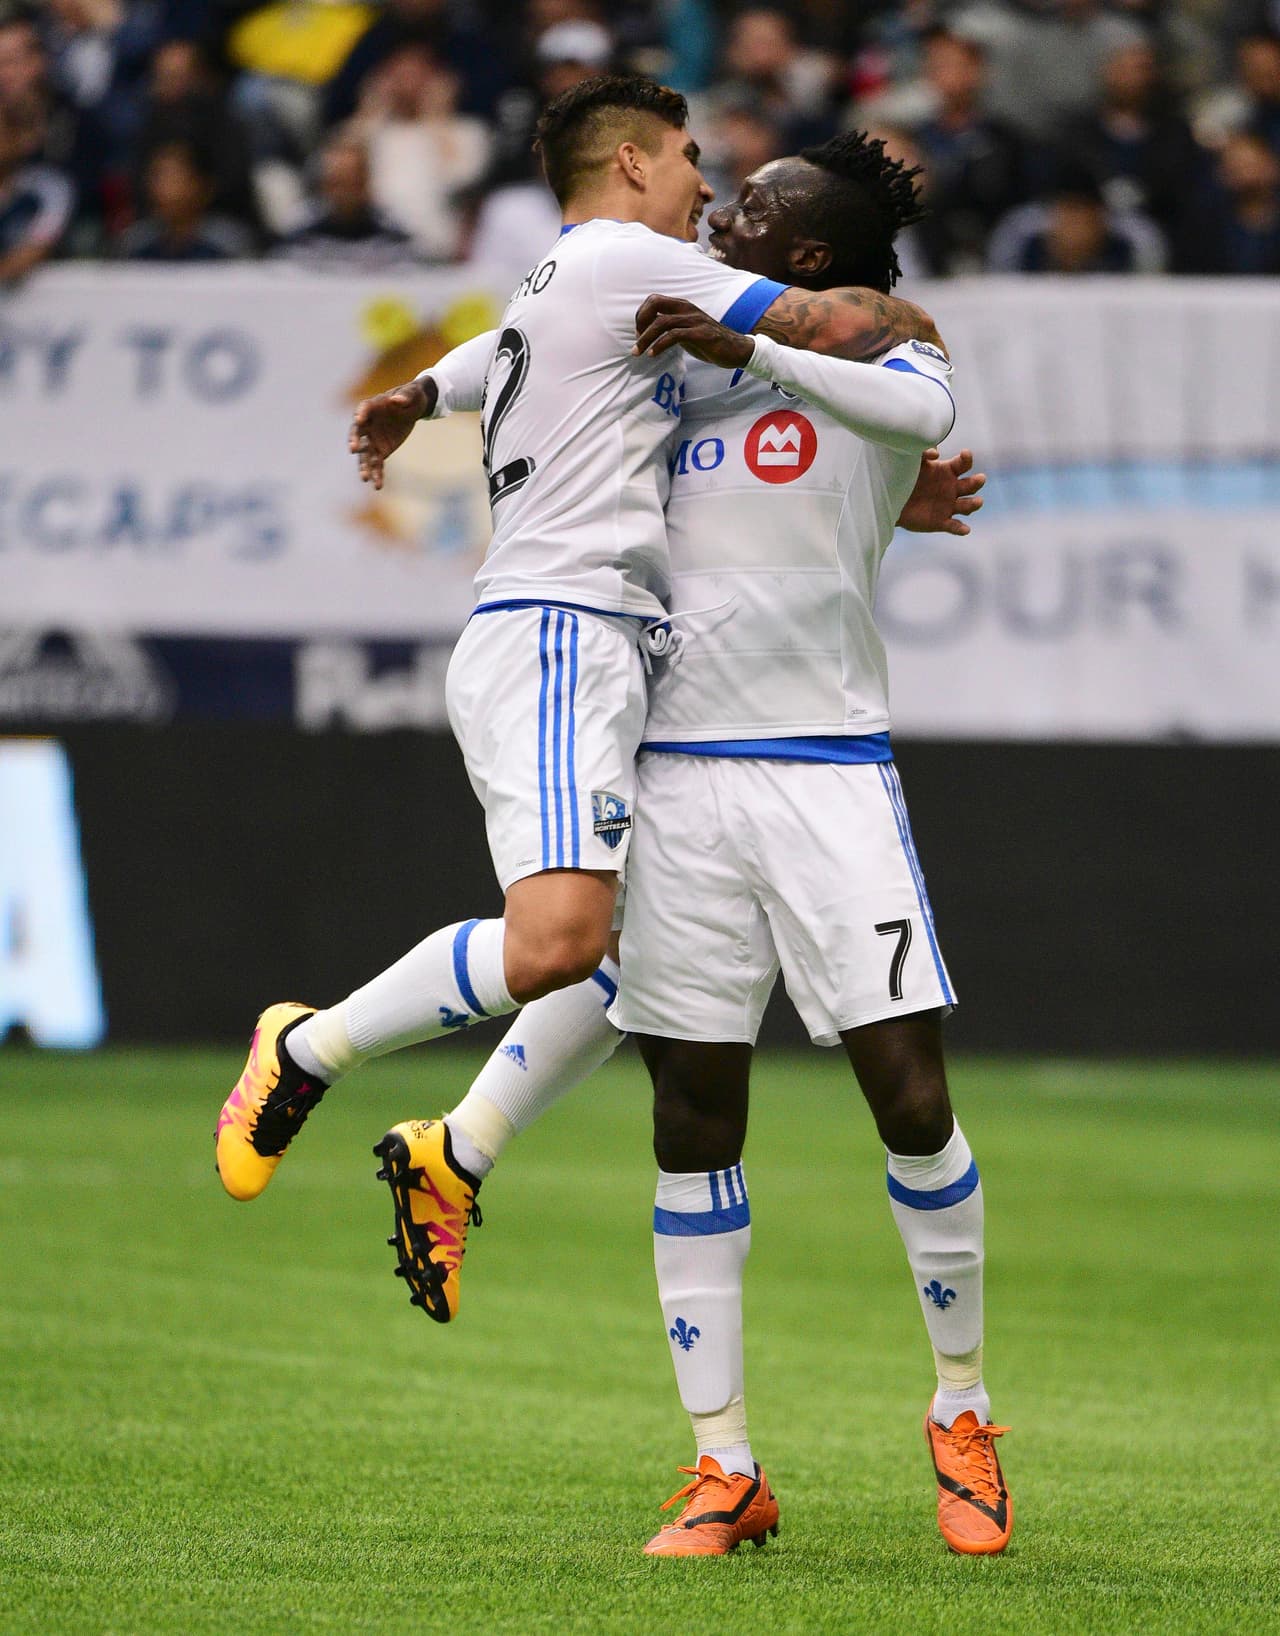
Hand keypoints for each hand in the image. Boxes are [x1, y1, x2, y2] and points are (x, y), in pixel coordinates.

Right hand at [349, 379, 432, 488]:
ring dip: (364, 466)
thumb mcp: (412, 393)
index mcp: (373, 406)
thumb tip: (397, 401)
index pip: (363, 409)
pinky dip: (378, 475)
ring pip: (365, 454)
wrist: (413, 408)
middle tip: (353, 449)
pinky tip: (377, 486)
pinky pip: (377, 464)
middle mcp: (368, 424)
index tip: (358, 419)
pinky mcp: (381, 451)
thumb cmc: (411, 396)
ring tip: (364, 478)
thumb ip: (405, 396)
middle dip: (355, 441)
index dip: (360, 414)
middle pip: (357, 433)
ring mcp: (373, 439)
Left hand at [633, 295, 754, 368]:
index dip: (641, 315)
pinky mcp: (701, 334)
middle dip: (640, 322)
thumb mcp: (686, 331)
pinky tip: (653, 354)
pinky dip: (660, 345)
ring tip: (638, 352)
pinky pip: (674, 336)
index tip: (638, 333)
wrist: (736, 349)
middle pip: (654, 304)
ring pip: (662, 322)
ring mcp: (694, 320)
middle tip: (636, 341)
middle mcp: (687, 309)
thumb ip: (671, 328)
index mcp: (682, 306)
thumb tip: (650, 332)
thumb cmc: (709, 342)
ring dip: (645, 338)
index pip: (653, 300)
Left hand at [897, 448, 985, 535]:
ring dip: (974, 504)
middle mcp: (952, 488)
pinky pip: (954, 527)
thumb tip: (936, 453)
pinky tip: (965, 529)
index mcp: (947, 471)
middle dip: (977, 482)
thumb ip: (923, 454)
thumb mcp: (911, 461)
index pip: (963, 464)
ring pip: (967, 506)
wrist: (889, 499)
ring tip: (978, 501)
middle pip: (971, 485)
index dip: (967, 459)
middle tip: (980, 478)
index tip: (965, 454)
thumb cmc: (902, 476)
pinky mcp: (941, 522)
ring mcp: (948, 506)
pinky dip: (961, 528)